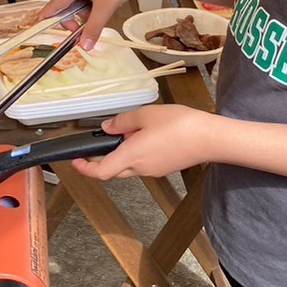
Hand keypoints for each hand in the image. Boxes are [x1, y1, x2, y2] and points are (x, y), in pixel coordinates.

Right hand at [38, 0, 154, 49]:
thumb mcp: (106, 7)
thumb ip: (94, 28)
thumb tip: (86, 43)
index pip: (55, 4)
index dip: (46, 17)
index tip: (37, 27)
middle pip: (67, 5)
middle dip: (74, 20)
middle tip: (83, 30)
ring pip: (79, 3)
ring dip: (86, 14)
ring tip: (100, 14)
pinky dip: (92, 7)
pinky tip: (103, 8)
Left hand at [71, 104, 216, 179]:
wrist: (211, 138)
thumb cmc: (180, 125)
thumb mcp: (146, 115)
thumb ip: (123, 122)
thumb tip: (107, 128)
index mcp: (131, 156)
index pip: (100, 172)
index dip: (85, 168)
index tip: (75, 161)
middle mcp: (140, 168)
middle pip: (113, 171)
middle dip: (102, 160)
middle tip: (99, 142)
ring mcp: (154, 170)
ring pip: (128, 167)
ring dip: (121, 154)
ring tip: (130, 131)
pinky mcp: (164, 167)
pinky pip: (143, 164)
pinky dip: (136, 153)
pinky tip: (147, 135)